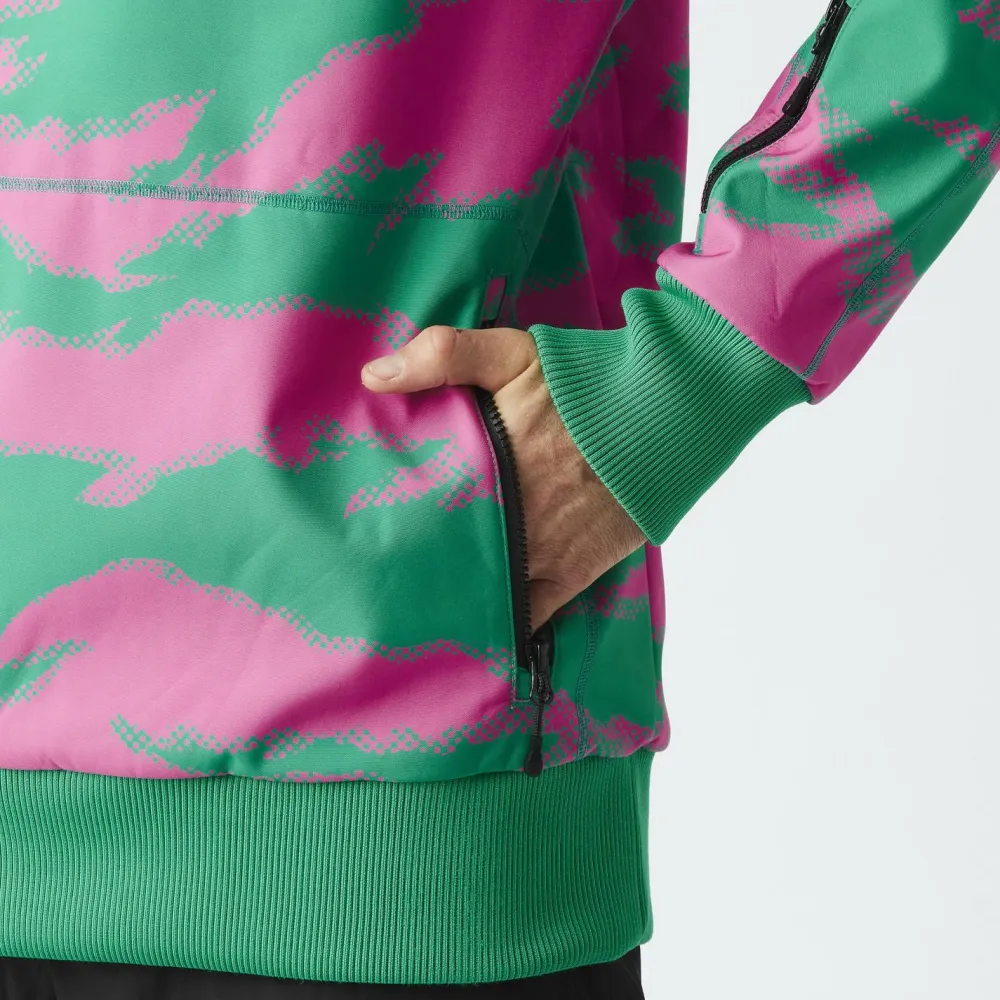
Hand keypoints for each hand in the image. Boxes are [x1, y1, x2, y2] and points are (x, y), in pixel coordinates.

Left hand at [361, 325, 646, 630]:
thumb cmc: (588, 386)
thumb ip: (446, 356)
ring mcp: (538, 555)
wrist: (667, 418)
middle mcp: (507, 521)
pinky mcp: (571, 575)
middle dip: (414, 569)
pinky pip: (527, 615)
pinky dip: (502, 627)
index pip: (421, 513)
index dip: (391, 527)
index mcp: (485, 471)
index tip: (362, 537)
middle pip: (445, 559)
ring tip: (416, 616)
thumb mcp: (514, 354)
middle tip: (380, 583)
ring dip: (453, 601)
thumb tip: (373, 375)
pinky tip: (474, 639)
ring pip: (480, 594)